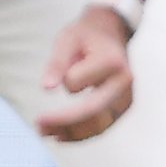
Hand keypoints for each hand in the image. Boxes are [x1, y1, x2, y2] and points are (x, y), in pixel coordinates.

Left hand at [33, 3, 135, 140]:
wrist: (112, 32)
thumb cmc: (86, 36)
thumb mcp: (67, 39)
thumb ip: (57, 62)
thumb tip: (46, 88)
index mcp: (110, 61)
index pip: (76, 83)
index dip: (63, 81)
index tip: (54, 76)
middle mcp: (124, 81)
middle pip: (93, 112)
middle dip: (63, 122)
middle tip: (38, 126)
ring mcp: (127, 97)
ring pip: (98, 125)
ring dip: (70, 133)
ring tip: (44, 132)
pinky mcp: (123, 108)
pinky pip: (102, 127)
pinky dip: (81, 134)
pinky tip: (60, 134)